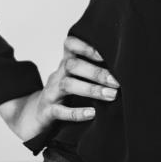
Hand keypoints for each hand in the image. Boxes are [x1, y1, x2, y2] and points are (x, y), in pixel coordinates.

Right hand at [0, 36, 119, 141]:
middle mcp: (57, 75)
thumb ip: (93, 71)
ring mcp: (51, 93)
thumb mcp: (75, 79)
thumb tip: (126, 68)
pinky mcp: (47, 112)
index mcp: (65, 64)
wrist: (34, 116)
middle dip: (96, 72)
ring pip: (68, 85)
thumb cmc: (64, 95)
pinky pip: (59, 111)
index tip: (106, 53)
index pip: (70, 45)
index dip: (86, 46)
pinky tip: (92, 113)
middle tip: (117, 81)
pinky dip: (76, 112)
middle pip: (72, 65)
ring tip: (111, 95)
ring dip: (91, 89)